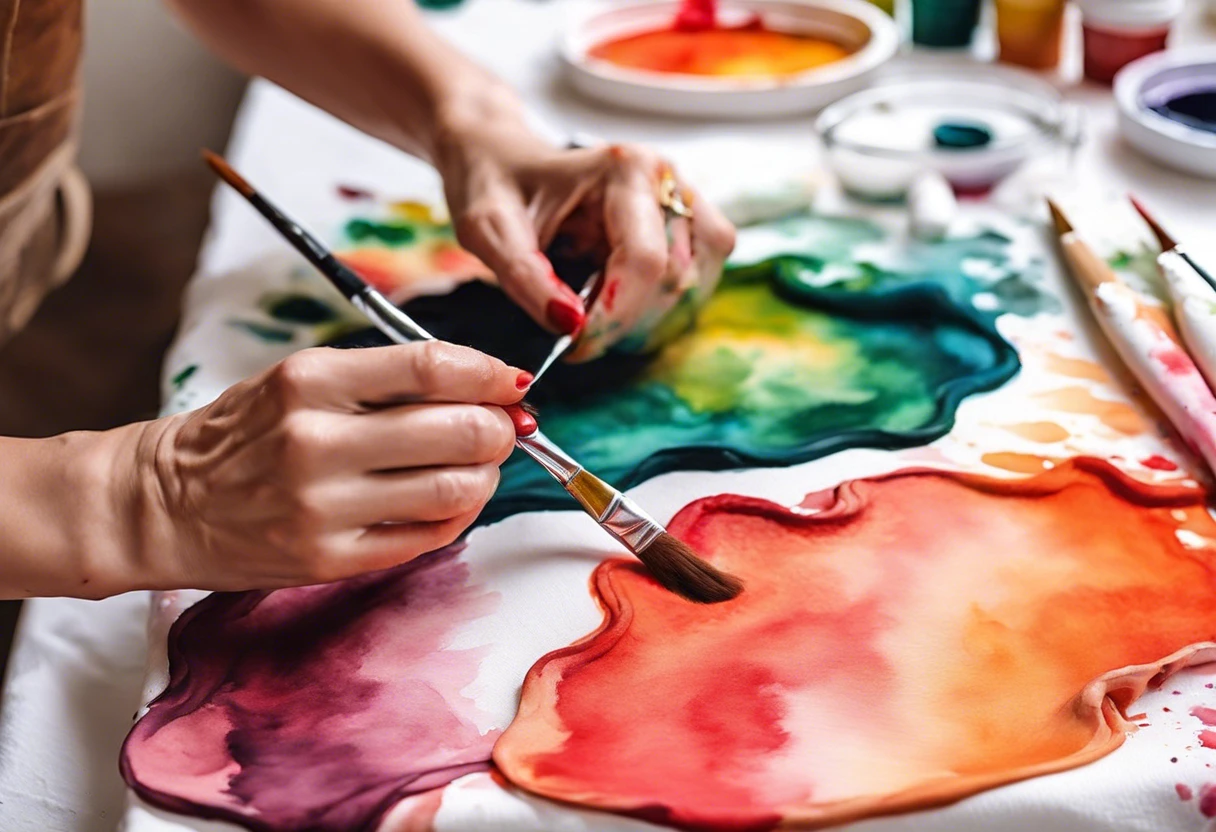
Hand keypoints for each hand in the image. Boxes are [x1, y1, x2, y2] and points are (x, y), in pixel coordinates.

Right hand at [135, 342, 528, 590]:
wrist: (168, 502)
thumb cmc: (247, 432)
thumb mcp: (300, 379)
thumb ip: (388, 380)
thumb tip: (488, 389)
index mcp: (310, 381)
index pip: (431, 367)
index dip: (490, 374)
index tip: (513, 382)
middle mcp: (317, 442)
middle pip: (458, 431)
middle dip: (499, 429)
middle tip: (501, 428)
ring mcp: (324, 507)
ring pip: (455, 489)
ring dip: (485, 475)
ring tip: (473, 466)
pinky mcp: (330, 559)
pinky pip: (429, 537)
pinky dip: (456, 516)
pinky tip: (445, 500)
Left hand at [434, 98, 735, 361]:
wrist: (500, 157)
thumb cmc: (494, 182)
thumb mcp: (489, 229)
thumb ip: (527, 276)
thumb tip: (570, 324)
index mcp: (624, 170)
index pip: (645, 261)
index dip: (615, 316)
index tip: (575, 344)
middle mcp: (665, 179)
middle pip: (677, 276)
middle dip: (630, 322)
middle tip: (580, 337)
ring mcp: (681, 200)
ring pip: (698, 281)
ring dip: (653, 318)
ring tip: (603, 323)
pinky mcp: (685, 224)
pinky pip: (700, 277)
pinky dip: (666, 308)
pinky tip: (624, 311)